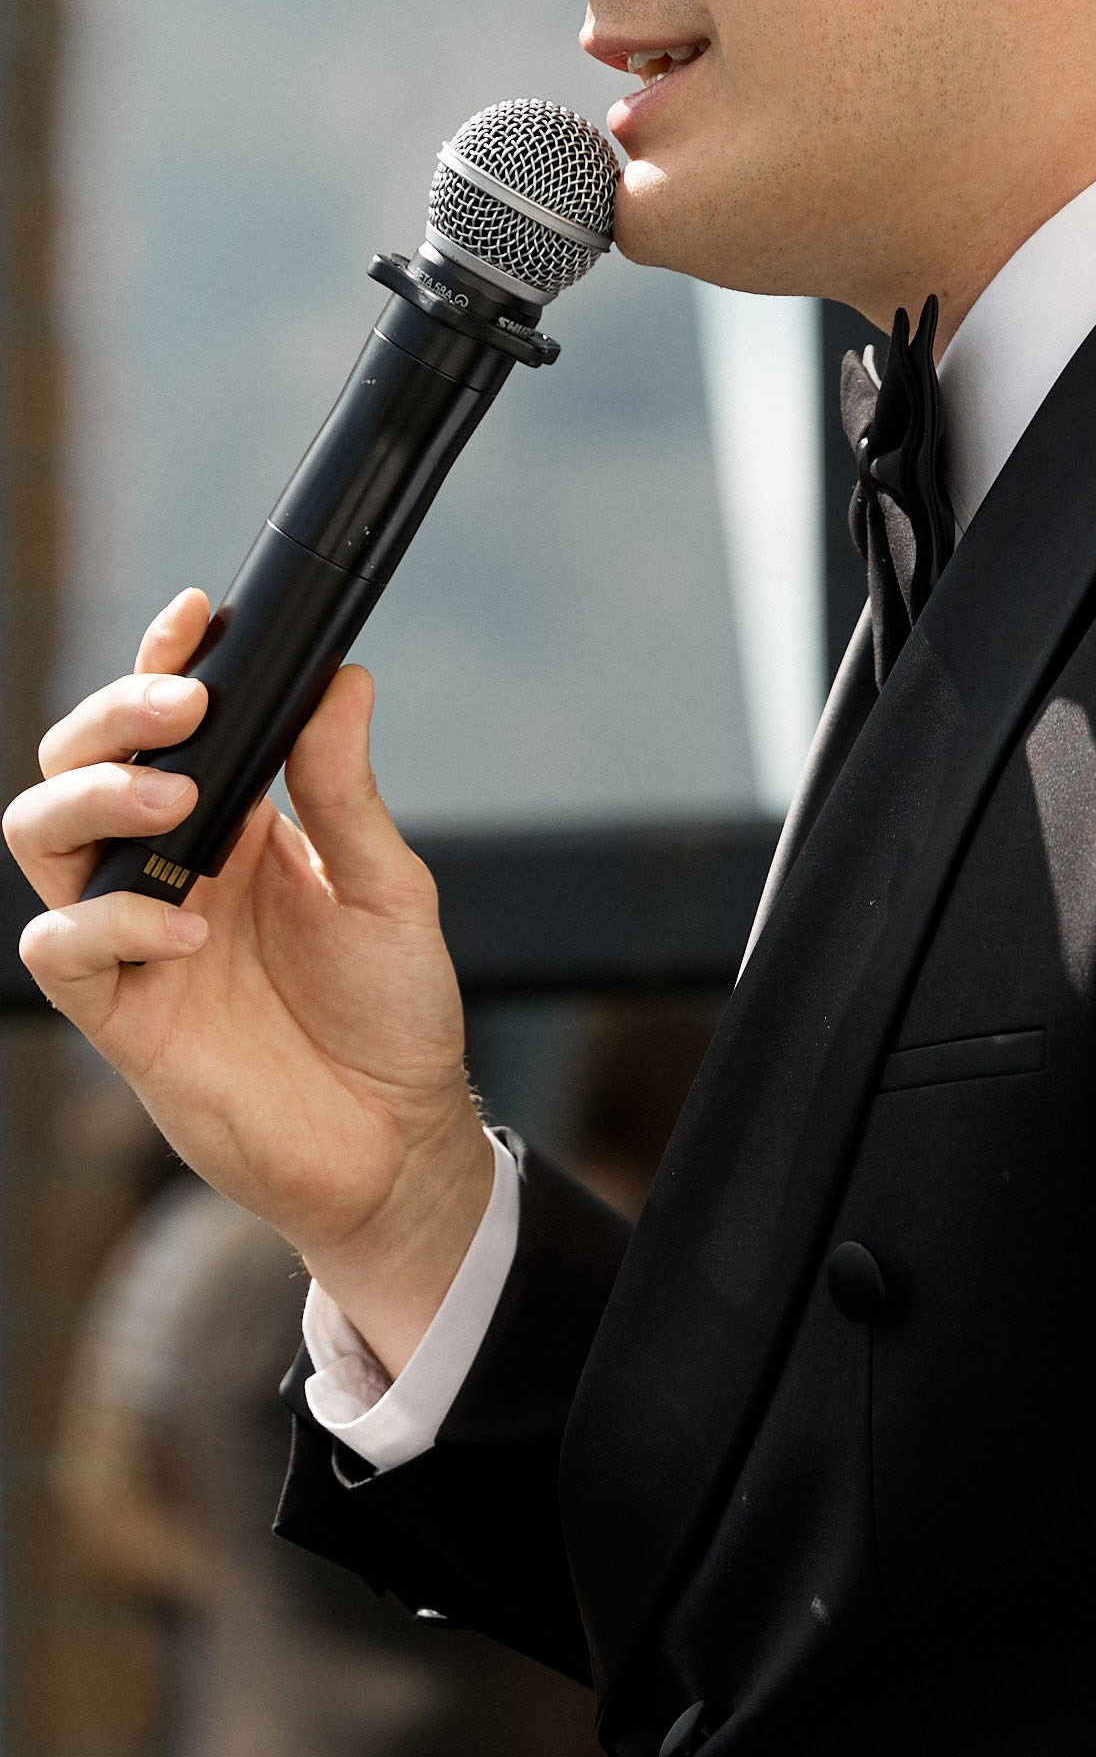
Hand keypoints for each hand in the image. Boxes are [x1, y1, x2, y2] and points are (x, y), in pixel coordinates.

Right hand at [5, 589, 494, 1366]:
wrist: (394, 1139)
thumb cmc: (392, 1013)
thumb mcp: (388, 889)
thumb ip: (347, 791)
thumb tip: (340, 679)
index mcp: (234, 822)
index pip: (166, 723)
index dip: (161, 662)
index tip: (194, 617)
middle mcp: (169, 866)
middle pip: (79, 761)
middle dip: (114, 716)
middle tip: (184, 708)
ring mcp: (133, 934)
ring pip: (41, 835)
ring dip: (96, 799)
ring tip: (177, 804)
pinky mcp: (119, 1011)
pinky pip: (62, 946)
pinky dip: (109, 921)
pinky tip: (187, 930)